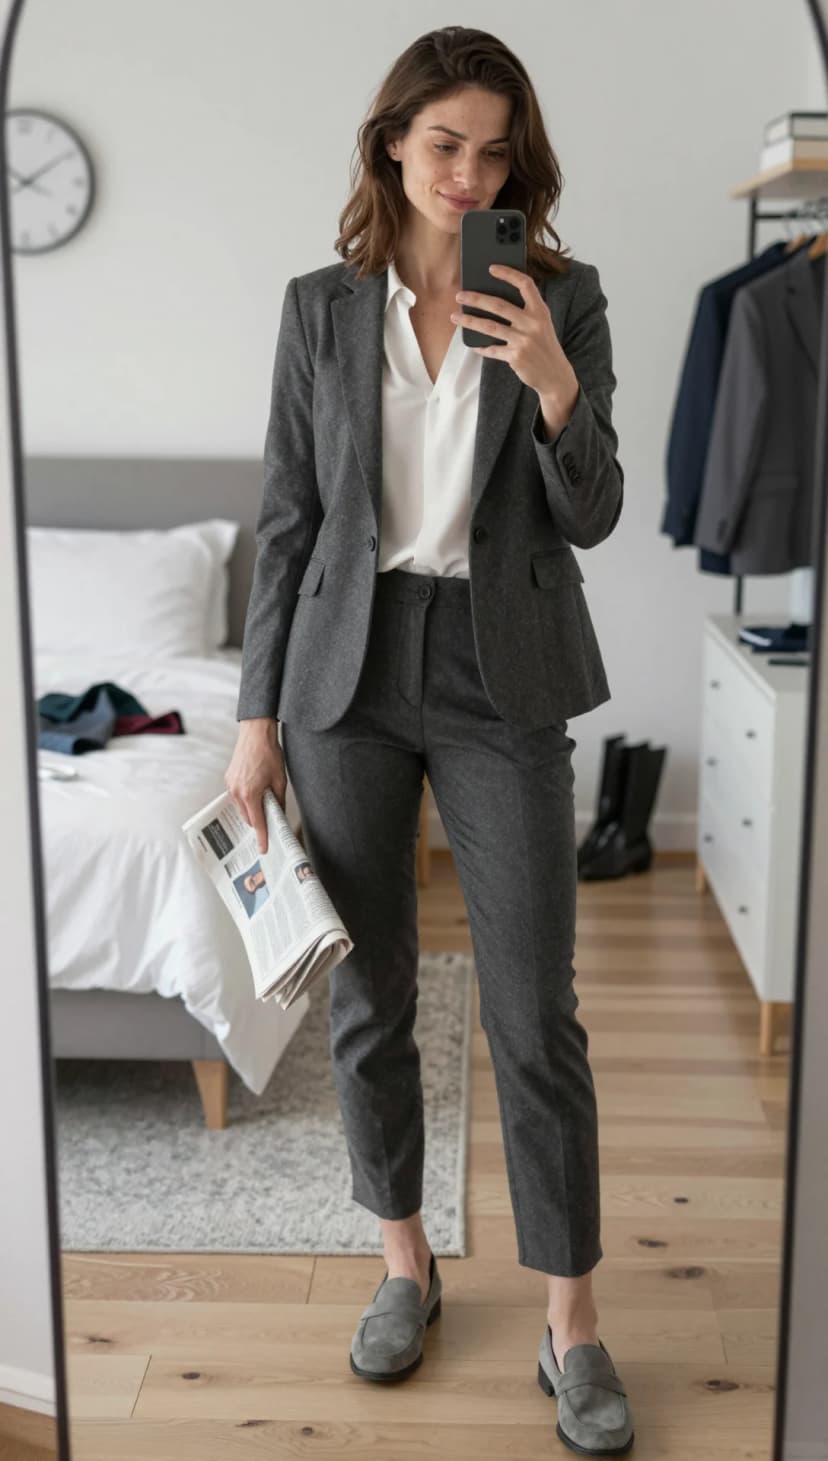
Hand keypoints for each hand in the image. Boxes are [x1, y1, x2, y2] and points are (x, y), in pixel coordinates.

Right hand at [224, 719, 285, 855]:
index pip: (257, 822)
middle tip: (272, 819)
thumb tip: (278, 814)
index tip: (263, 848)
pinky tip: (256, 792)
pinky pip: (237, 797)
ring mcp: (230, 786)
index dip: (262, 837)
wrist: (256, 734)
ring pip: (242, 809)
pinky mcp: (228, 779)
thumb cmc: (269, 754)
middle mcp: (237, 792)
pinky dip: (246, 800)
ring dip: (252, 810)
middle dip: (259, 821)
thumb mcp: (279, 780)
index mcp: (250, 794)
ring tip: (265, 801)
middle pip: (248, 818)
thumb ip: (278, 800)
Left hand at [450, 262, 578, 402]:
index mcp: (540, 311)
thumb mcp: (542, 325)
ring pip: (490, 327)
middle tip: (459, 295)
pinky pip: (492, 349)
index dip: (509, 274)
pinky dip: (481, 347)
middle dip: (476, 299)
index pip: (525, 284)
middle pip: (499, 305)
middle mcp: (533, 323)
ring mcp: (524, 340)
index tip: (491, 268)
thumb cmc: (544, 346)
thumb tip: (493, 302)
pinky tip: (474, 345)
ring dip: (470, 321)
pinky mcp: (516, 357)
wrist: (555, 375)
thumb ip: (526, 313)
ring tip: (455, 317)